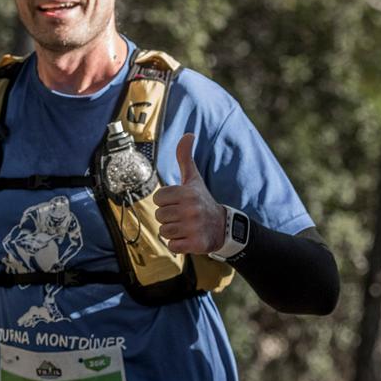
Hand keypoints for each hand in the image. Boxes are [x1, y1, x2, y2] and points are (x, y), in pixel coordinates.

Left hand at [153, 134, 226, 254]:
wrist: (222, 226)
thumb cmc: (202, 200)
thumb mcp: (194, 179)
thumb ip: (185, 157)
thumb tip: (188, 134)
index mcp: (187, 193)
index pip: (158, 198)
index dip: (166, 202)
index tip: (179, 202)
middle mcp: (191, 210)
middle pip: (159, 216)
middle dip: (169, 217)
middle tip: (183, 216)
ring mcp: (193, 228)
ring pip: (164, 232)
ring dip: (173, 231)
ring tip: (186, 227)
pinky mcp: (195, 244)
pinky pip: (172, 246)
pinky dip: (178, 244)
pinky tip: (188, 238)